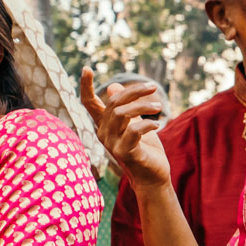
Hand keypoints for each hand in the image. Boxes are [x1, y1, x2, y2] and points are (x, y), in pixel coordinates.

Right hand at [78, 68, 171, 191]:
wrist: (152, 177)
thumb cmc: (144, 149)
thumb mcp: (135, 123)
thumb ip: (126, 107)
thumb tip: (113, 86)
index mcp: (104, 125)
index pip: (89, 103)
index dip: (86, 86)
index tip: (87, 68)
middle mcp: (104, 133)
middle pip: (114, 102)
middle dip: (134, 91)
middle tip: (152, 87)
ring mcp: (112, 144)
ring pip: (122, 114)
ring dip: (142, 106)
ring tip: (158, 107)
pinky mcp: (126, 153)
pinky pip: (134, 131)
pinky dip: (147, 124)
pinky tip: (158, 125)